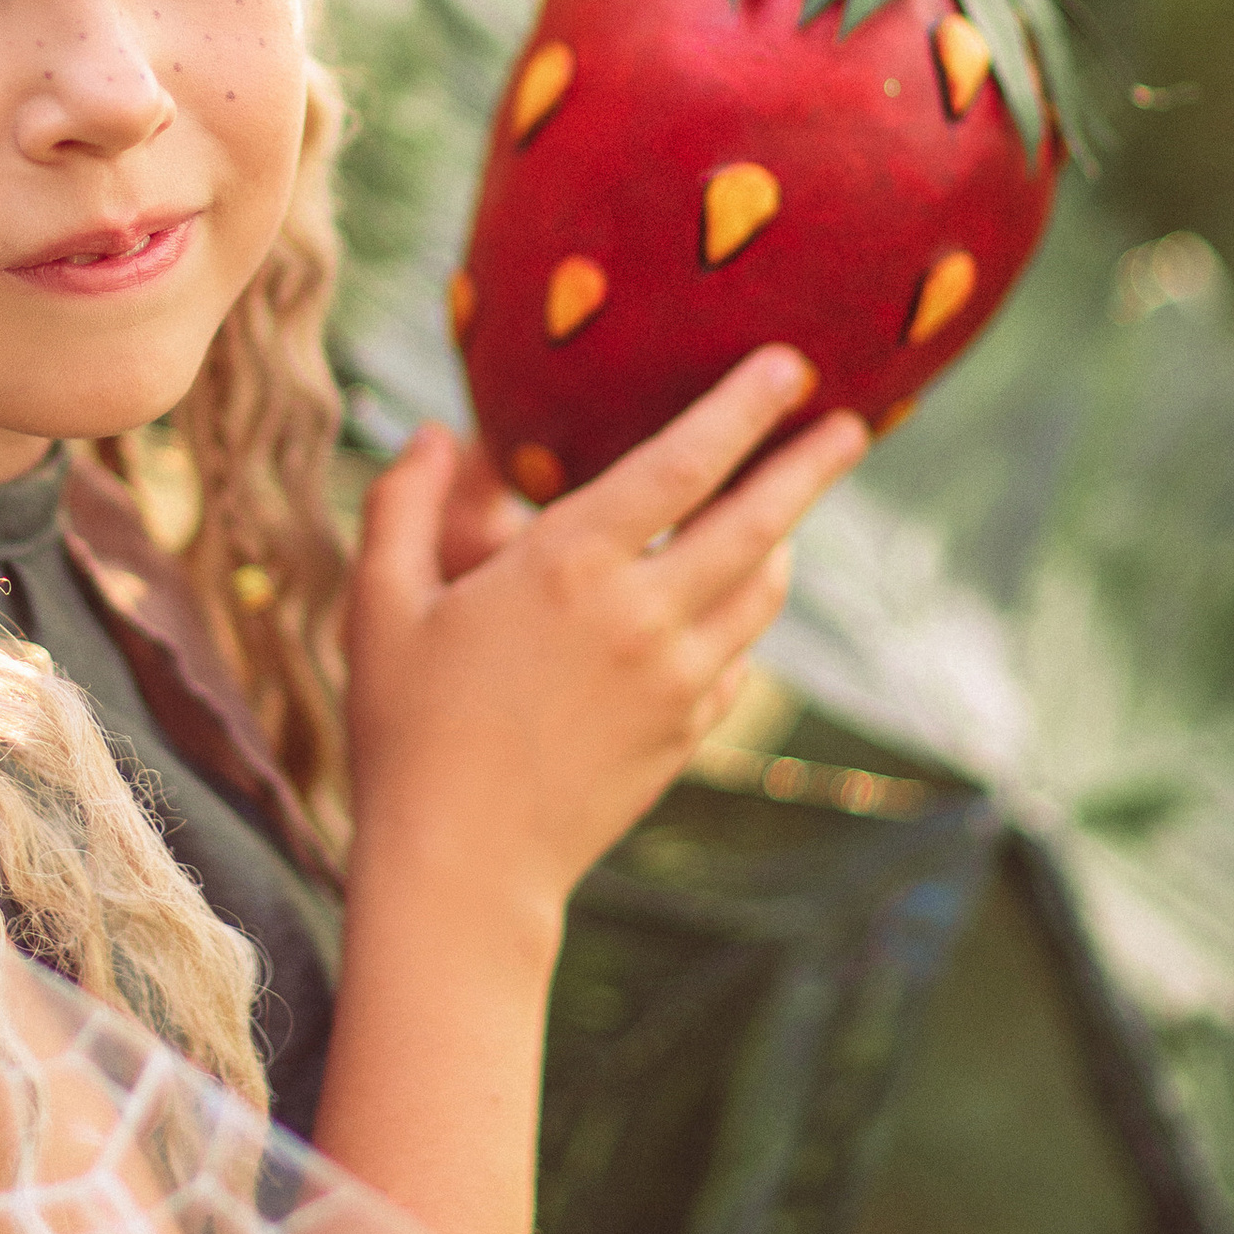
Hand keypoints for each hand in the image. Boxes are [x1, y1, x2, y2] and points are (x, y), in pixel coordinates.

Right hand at [344, 350, 866, 969]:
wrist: (462, 868)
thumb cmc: (405, 730)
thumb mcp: (381, 606)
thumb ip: (405, 506)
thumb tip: (433, 434)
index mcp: (569, 567)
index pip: (683, 464)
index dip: (742, 408)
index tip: (789, 365)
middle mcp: (642, 617)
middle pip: (759, 523)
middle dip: (811, 466)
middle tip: (852, 424)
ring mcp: (676, 682)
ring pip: (761, 593)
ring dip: (781, 542)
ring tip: (787, 511)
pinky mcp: (686, 735)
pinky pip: (737, 660)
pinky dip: (742, 621)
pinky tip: (725, 608)